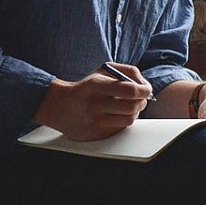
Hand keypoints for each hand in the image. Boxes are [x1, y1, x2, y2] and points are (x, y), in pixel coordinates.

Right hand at [34, 64, 151, 140]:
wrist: (58, 106)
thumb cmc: (86, 87)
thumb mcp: (103, 70)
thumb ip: (128, 72)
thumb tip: (145, 85)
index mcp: (95, 85)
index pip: (129, 90)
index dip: (144, 90)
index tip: (147, 90)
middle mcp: (93, 104)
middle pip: (132, 107)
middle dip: (142, 102)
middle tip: (140, 99)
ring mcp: (93, 121)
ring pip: (129, 120)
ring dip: (134, 113)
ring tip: (129, 107)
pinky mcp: (94, 134)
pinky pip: (120, 129)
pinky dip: (123, 121)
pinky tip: (116, 115)